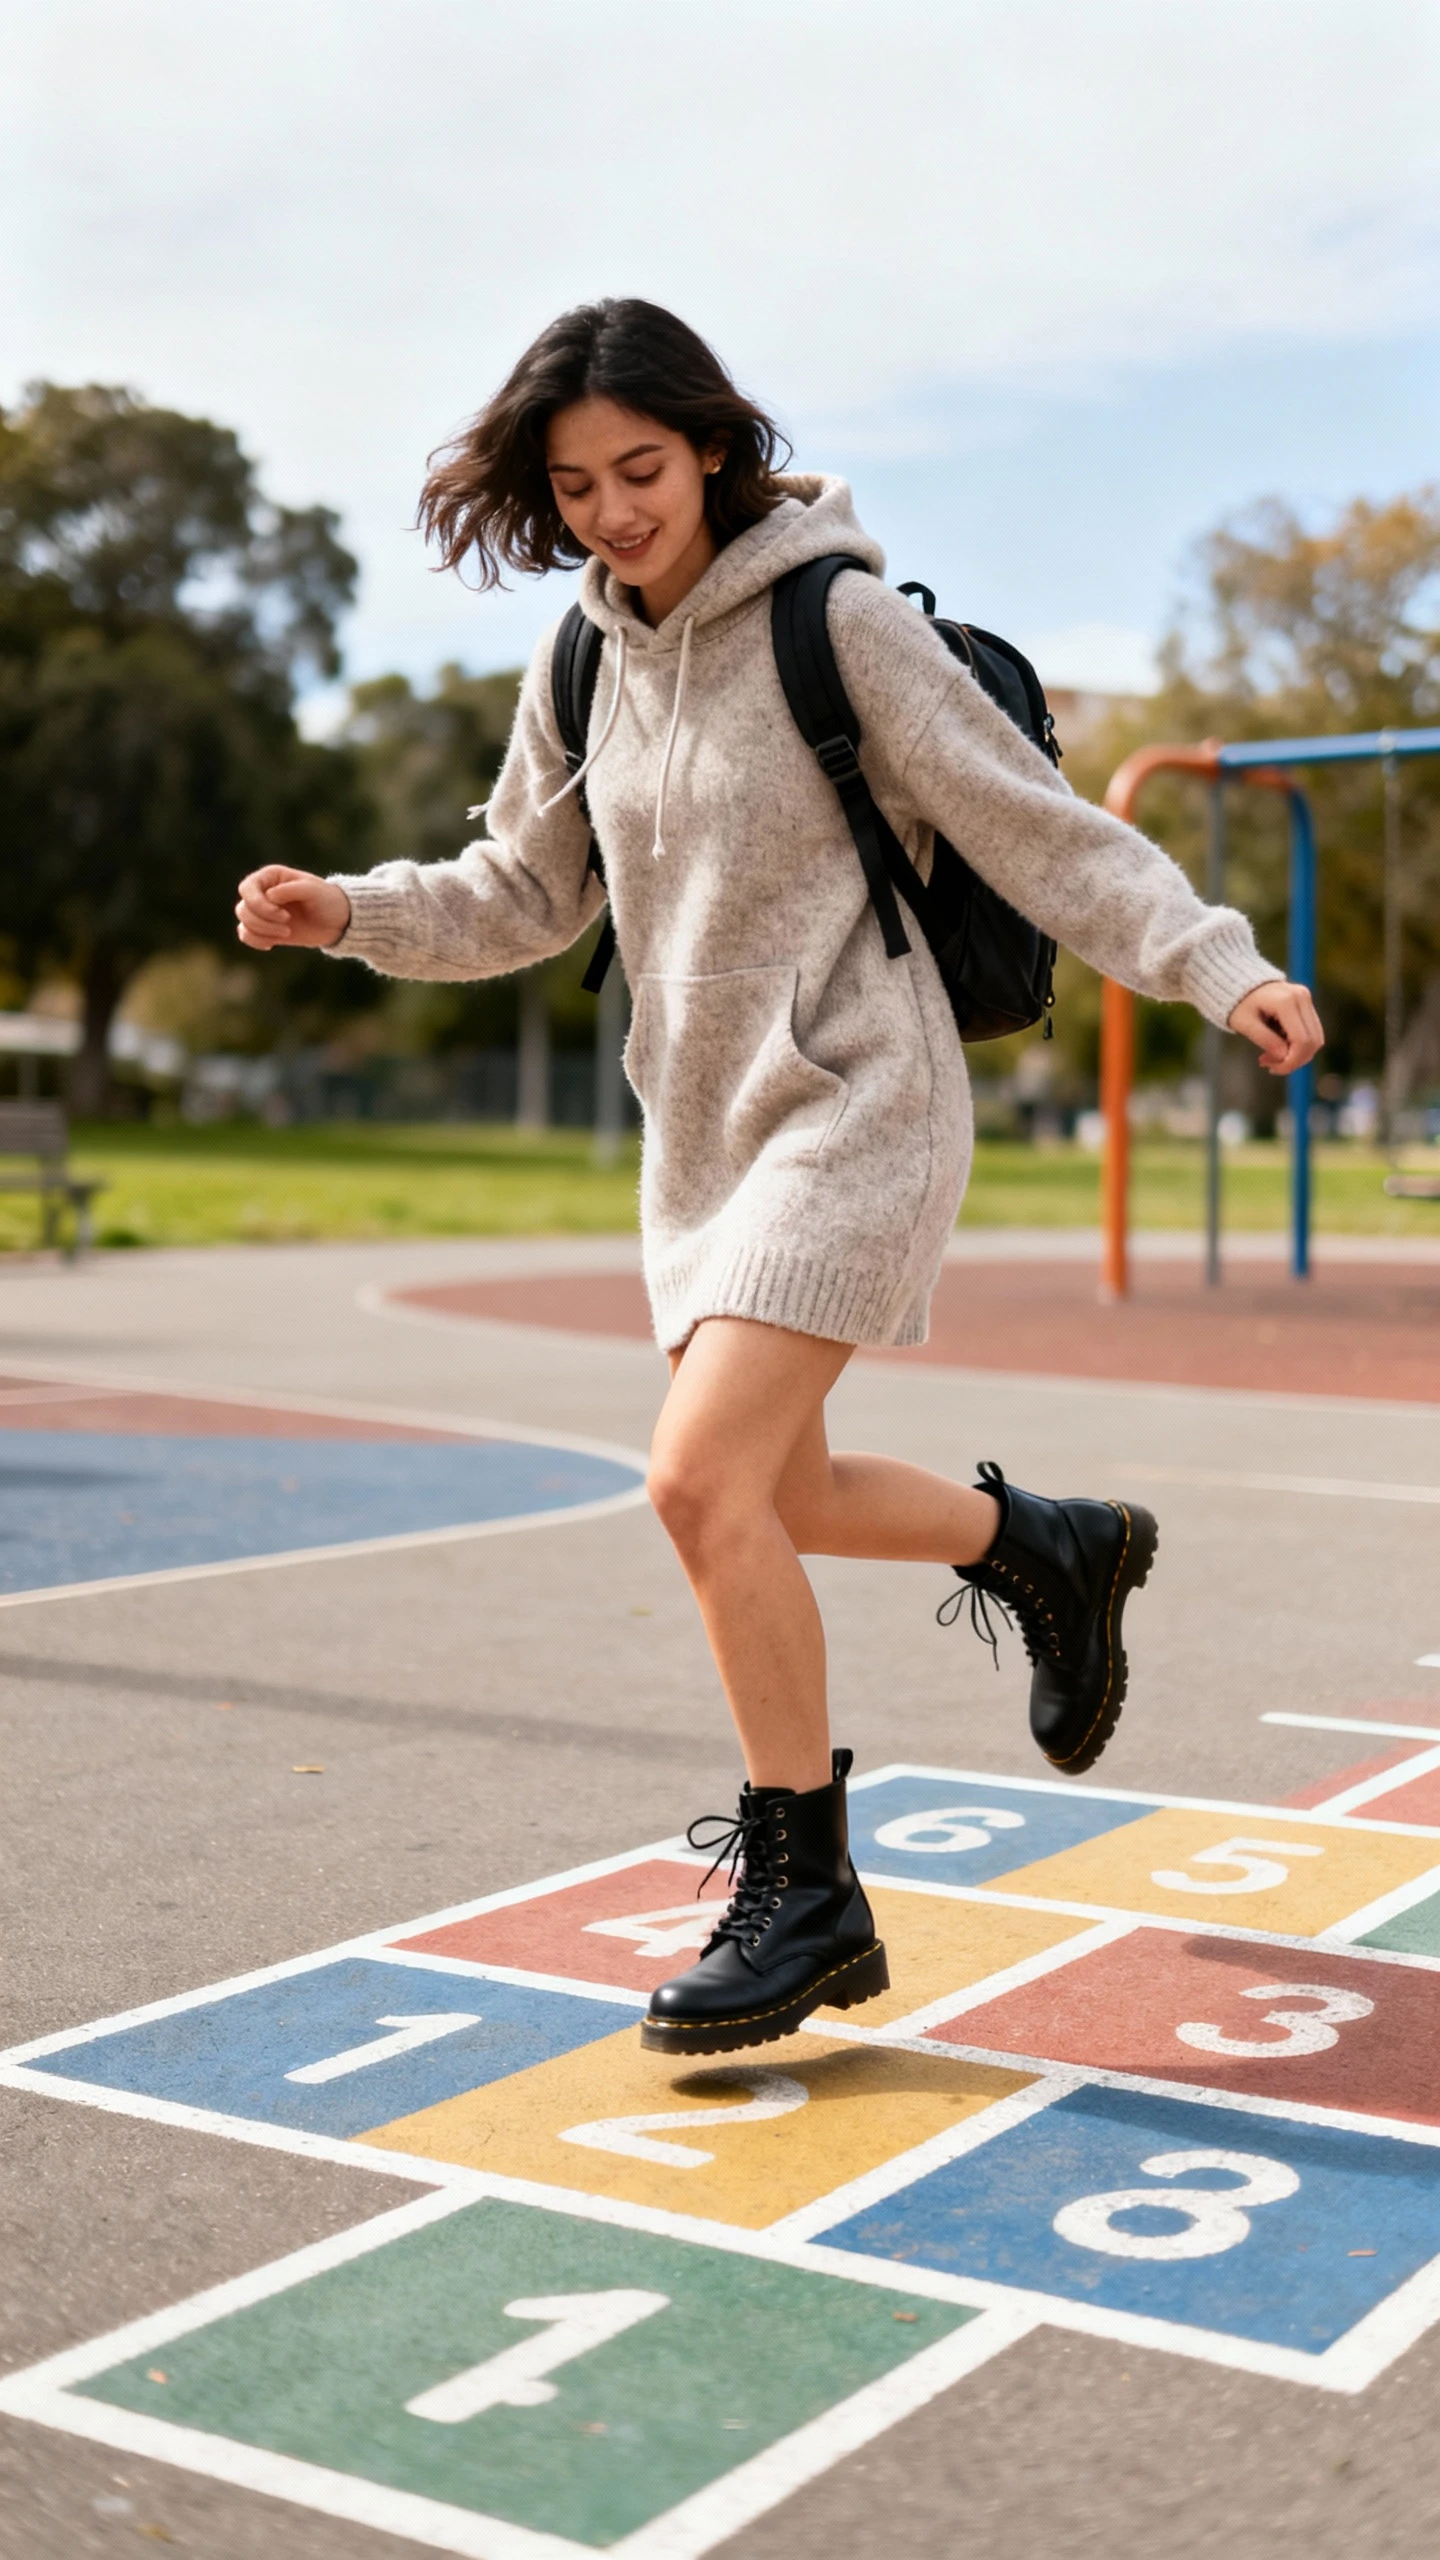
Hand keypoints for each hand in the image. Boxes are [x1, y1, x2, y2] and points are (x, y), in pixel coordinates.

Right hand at [236, 866, 350, 951]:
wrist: (336, 921)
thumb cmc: (326, 900)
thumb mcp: (312, 890)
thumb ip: (290, 890)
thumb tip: (269, 896)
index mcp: (270, 877)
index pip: (247, 888)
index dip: (259, 905)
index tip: (284, 916)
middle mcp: (262, 892)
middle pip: (243, 909)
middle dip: (263, 922)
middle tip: (288, 927)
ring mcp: (262, 911)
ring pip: (243, 923)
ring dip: (262, 932)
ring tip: (287, 933)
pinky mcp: (264, 928)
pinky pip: (246, 935)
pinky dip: (256, 941)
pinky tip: (273, 944)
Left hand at [1227, 979, 1323, 1073]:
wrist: (1241, 983)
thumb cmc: (1239, 1004)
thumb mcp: (1245, 1024)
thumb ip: (1265, 1040)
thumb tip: (1285, 1057)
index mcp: (1286, 1001)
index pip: (1302, 1040)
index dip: (1292, 1061)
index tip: (1273, 1069)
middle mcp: (1302, 997)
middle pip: (1313, 1041)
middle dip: (1294, 1060)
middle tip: (1270, 1066)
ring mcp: (1306, 999)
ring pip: (1316, 1039)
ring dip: (1297, 1055)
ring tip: (1270, 1057)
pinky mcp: (1307, 1003)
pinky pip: (1311, 1032)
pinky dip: (1298, 1046)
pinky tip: (1278, 1047)